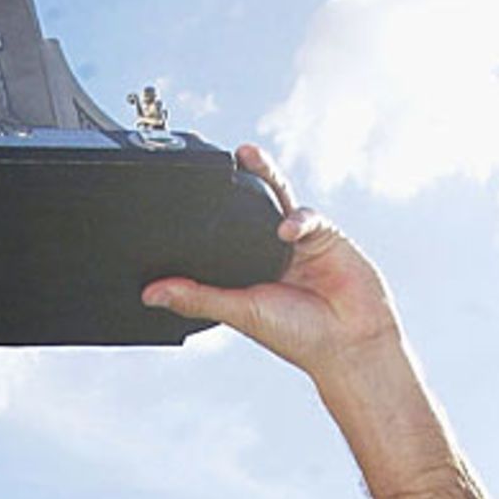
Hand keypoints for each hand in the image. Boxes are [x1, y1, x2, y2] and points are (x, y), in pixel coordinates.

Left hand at [141, 145, 402, 384]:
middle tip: (220, 156)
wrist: (349, 342)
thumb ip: (197, 298)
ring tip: (246, 156)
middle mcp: (270, 248)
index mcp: (247, 267)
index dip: (206, 216)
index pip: (221, 234)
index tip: (181, 196)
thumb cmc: (297, 335)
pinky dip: (297, 220)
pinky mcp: (325, 234)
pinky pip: (307, 215)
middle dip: (237, 179)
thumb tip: (150, 294)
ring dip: (264, 173)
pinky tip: (287, 232)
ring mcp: (299, 239)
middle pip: (250, 205)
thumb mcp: (239, 312)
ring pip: (278, 195)